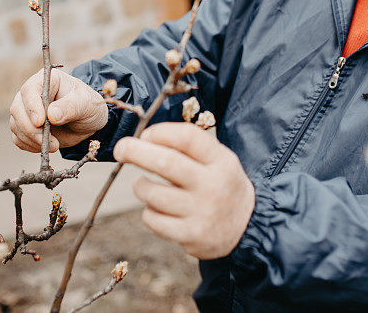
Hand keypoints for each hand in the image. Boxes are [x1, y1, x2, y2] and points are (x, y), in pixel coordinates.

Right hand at [9, 69, 107, 152]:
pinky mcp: (25, 127)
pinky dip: (29, 146)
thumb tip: (52, 114)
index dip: (32, 106)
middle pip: (18, 109)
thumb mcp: (86, 104)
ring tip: (54, 145)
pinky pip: (18, 138)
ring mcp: (26, 111)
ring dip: (31, 139)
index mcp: (46, 80)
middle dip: (31, 129)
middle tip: (50, 142)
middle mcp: (31, 94)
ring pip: (16, 125)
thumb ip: (70, 107)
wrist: (88, 122)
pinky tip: (45, 147)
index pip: (30, 89)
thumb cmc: (88, 106)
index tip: (40, 122)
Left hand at [113, 122, 255, 259]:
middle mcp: (213, 186)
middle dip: (137, 152)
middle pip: (167, 163)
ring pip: (153, 194)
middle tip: (121, 148)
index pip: (188, 138)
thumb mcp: (217, 159)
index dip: (161, 132)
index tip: (146, 134)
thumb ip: (189, 146)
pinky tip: (157, 208)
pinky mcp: (191, 236)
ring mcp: (202, 212)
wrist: (246, 226)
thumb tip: (142, 139)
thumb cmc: (219, 183)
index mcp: (221, 161)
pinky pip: (153, 220)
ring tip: (143, 184)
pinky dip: (148, 211)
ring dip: (140, 186)